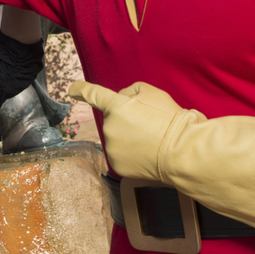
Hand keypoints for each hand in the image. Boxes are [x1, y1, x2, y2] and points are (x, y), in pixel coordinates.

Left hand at [69, 81, 185, 180]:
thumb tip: (123, 101)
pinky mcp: (117, 166)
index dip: (81, 90)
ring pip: (118, 138)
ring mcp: (112, 148)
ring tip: (151, 139)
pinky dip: (132, 154)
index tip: (73, 89)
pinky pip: (121, 154)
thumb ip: (131, 93)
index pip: (93, 94)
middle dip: (126, 119)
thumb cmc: (170, 119)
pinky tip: (147, 152)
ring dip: (129, 137)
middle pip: (113, 119)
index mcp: (116, 105)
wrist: (181, 152)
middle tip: (149, 123)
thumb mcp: (152, 93)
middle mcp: (109, 126)